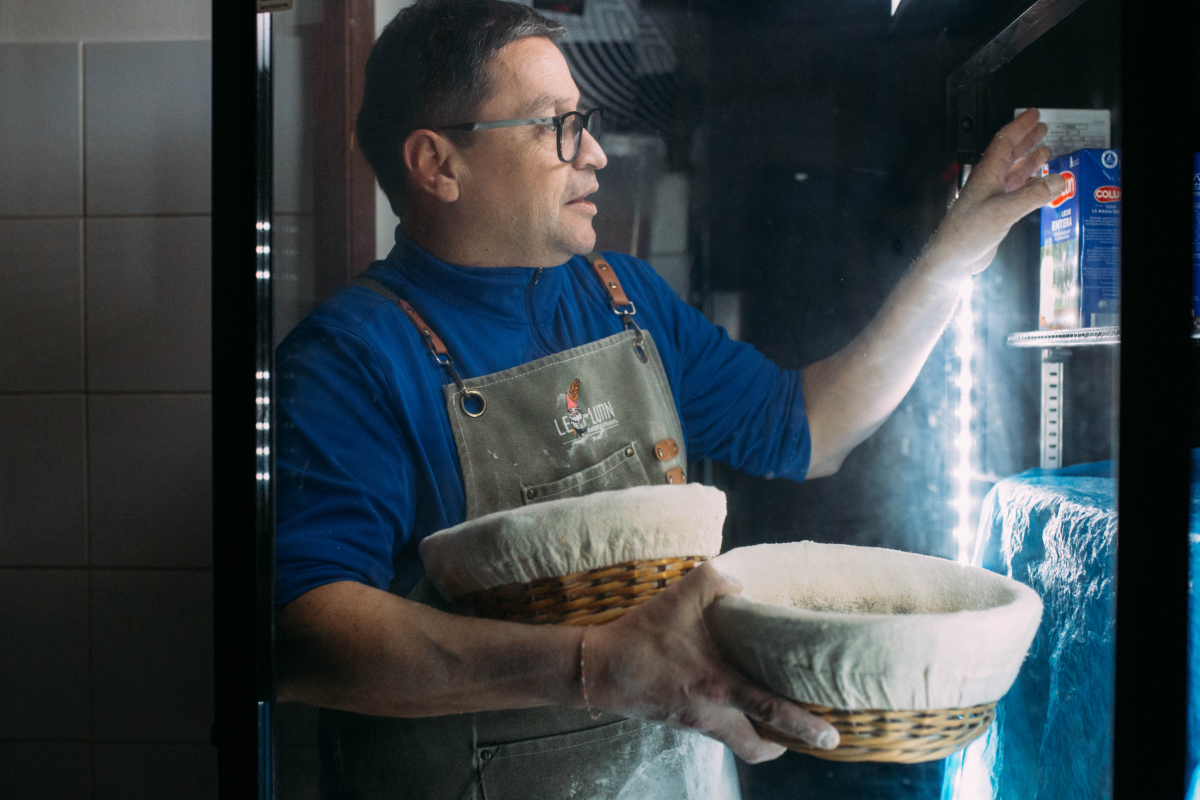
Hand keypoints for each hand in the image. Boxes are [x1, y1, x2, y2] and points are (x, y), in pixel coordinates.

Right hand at [584, 563, 838, 762]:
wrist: (598, 667)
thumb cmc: (641, 636)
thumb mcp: (678, 597)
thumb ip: (714, 581)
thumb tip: (740, 581)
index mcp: (717, 686)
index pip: (770, 711)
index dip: (803, 727)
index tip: (830, 737)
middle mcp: (710, 713)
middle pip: (755, 746)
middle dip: (783, 745)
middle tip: (803, 737)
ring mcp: (693, 721)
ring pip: (735, 740)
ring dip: (757, 735)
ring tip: (773, 721)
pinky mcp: (677, 720)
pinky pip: (714, 728)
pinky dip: (730, 721)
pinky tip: (729, 698)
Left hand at [926, 108, 1066, 276]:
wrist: (952, 258)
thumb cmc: (966, 233)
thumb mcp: (1003, 211)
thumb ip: (1033, 195)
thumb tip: (1059, 181)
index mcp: (987, 174)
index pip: (1004, 142)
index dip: (1020, 127)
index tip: (1033, 114)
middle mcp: (989, 182)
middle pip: (1010, 153)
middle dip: (1026, 139)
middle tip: (1042, 128)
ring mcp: (991, 197)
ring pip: (1013, 172)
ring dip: (1029, 160)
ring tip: (1045, 150)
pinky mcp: (995, 212)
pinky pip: (1016, 191)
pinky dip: (1029, 184)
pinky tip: (1040, 184)